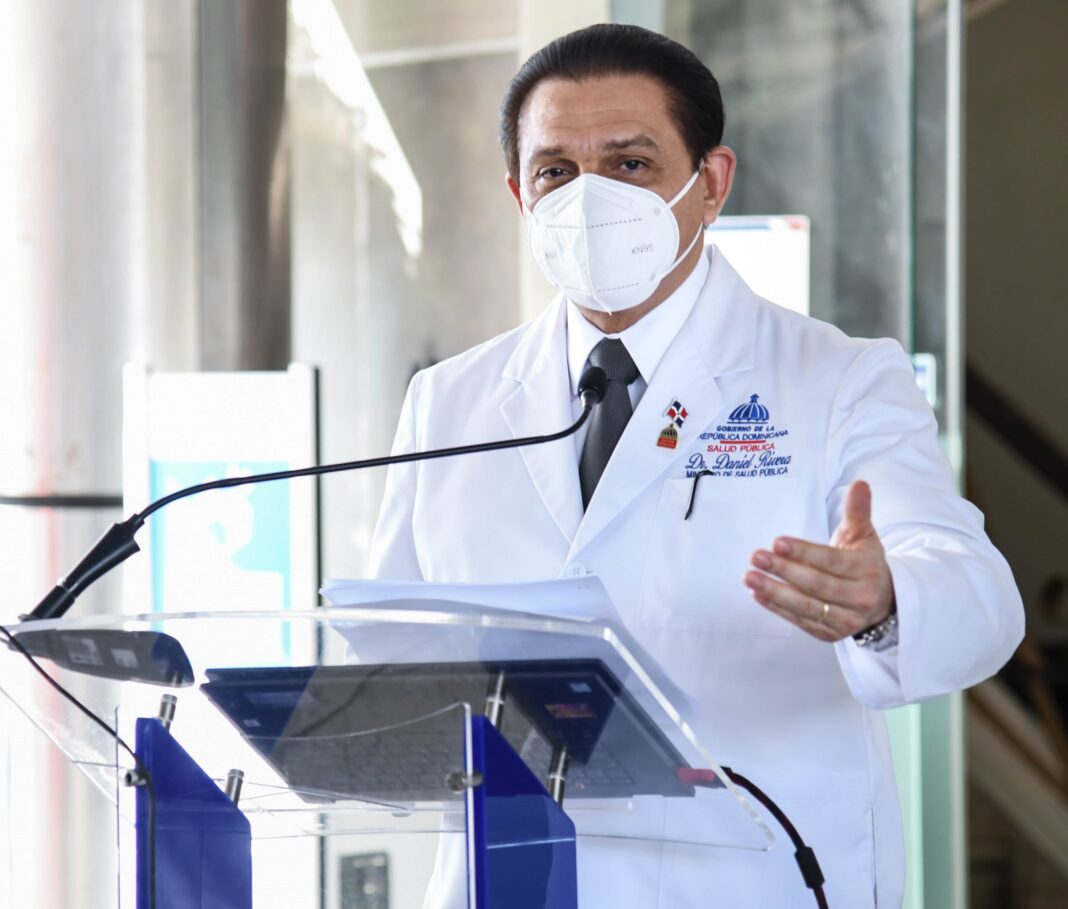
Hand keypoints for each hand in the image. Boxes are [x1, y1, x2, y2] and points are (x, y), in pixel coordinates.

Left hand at [744, 480, 895, 641]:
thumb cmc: (865, 562)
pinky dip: (778, 609)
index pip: (831, 561)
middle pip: (817, 585)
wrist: (884, 601)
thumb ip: (858, 511)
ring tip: (749, 577)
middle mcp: (859, 597)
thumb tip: (859, 483)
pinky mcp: (830, 633)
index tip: (777, 542)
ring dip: (775, 593)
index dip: (804, 552)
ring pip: (807, 606)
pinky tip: (758, 594)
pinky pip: (801, 620)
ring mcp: (845, 619)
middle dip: (784, 570)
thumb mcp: (864, 535)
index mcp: (867, 570)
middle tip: (756, 556)